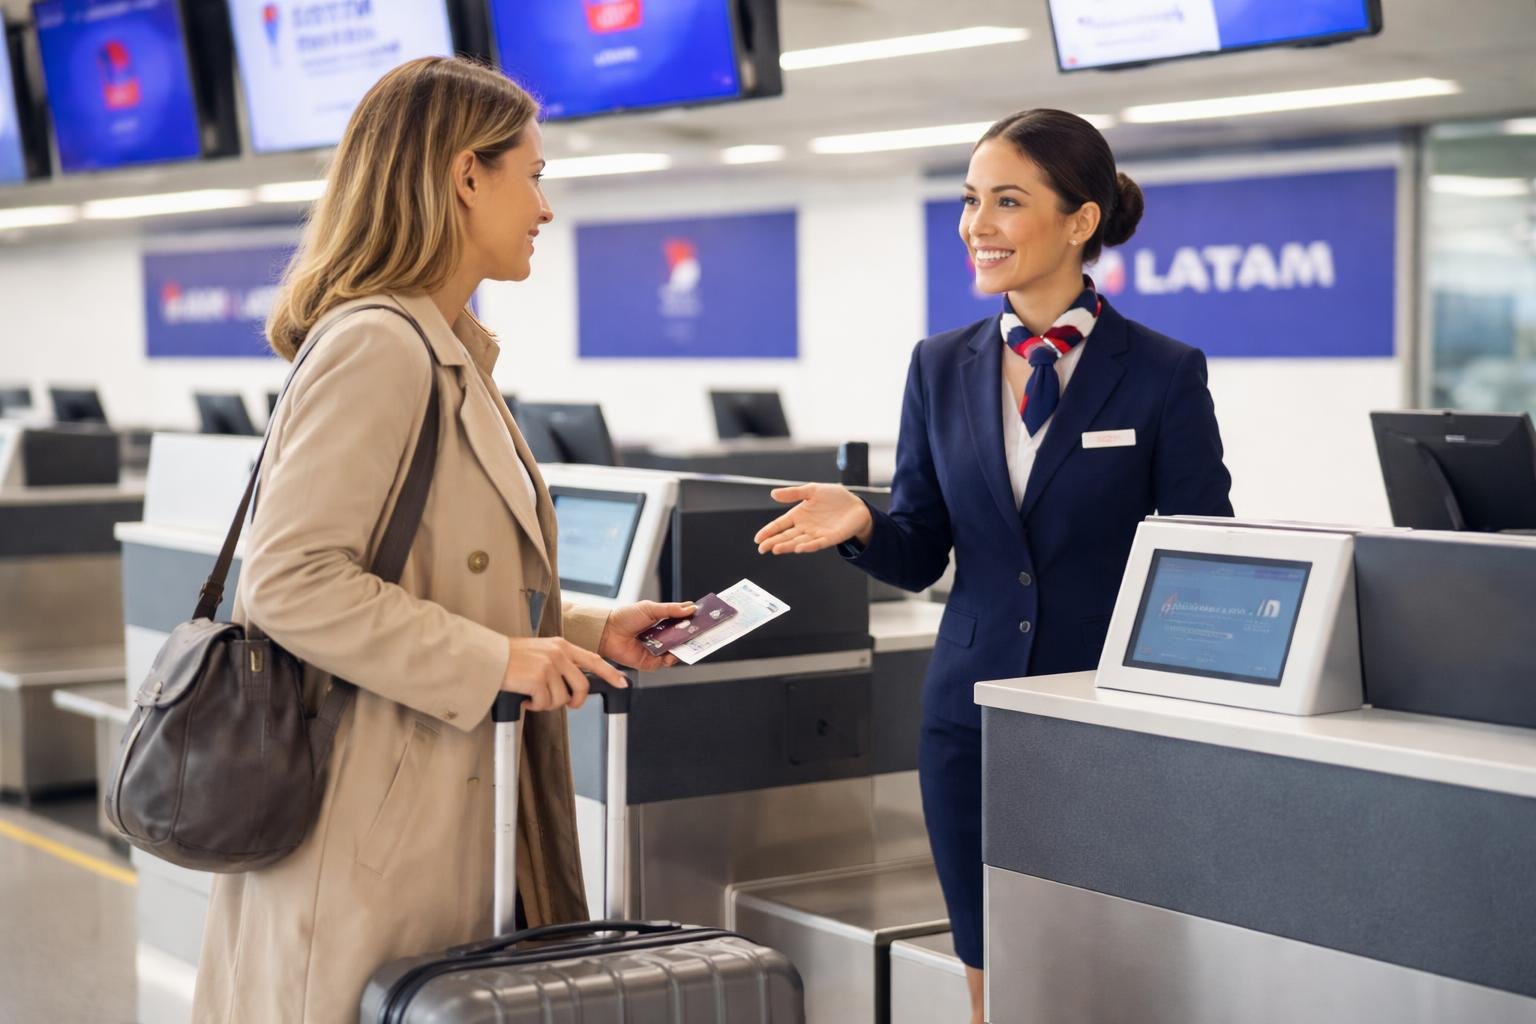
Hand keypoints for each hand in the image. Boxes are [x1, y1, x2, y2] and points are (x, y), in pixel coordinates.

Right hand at [501, 637, 627, 711]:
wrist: (485, 657)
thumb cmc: (508, 657)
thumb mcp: (539, 652)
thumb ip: (558, 662)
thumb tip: (571, 686)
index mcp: (561, 645)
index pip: (593, 659)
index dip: (610, 673)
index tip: (622, 683)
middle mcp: (558, 654)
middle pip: (582, 686)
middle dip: (575, 701)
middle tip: (564, 704)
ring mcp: (549, 666)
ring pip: (561, 698)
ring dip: (547, 704)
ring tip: (532, 697)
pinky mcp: (538, 679)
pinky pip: (544, 703)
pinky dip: (534, 706)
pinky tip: (523, 698)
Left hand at [599, 600, 697, 671]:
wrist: (606, 632)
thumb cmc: (624, 617)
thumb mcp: (650, 608)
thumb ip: (671, 609)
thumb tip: (691, 608)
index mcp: (663, 620)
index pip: (684, 621)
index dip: (695, 620)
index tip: (706, 619)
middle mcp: (662, 635)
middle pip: (684, 637)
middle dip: (693, 635)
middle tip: (703, 632)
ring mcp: (658, 649)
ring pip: (678, 650)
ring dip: (684, 647)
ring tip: (688, 642)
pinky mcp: (651, 662)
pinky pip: (667, 662)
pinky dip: (671, 658)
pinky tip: (671, 652)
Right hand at [754, 483, 872, 554]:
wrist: (856, 505)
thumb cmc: (834, 497)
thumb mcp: (812, 490)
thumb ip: (794, 493)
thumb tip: (773, 494)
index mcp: (798, 515)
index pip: (779, 525)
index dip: (768, 531)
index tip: (757, 539)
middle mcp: (805, 527)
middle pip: (786, 536)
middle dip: (773, 542)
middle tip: (762, 548)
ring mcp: (816, 534)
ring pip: (798, 542)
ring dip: (787, 546)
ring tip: (775, 549)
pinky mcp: (830, 538)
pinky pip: (817, 544)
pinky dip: (808, 546)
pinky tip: (799, 548)